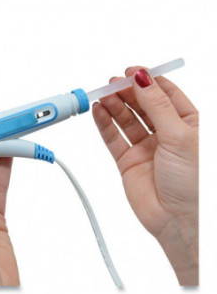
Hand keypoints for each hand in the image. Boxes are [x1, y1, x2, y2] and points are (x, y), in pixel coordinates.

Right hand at [92, 67, 197, 285]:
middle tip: (113, 84)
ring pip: (126, 120)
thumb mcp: (180, 135)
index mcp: (188, 124)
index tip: (133, 72)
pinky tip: (98, 112)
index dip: (148, 81)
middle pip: (142, 105)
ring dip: (114, 106)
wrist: (180, 221)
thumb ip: (157, 105)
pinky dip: (104, 124)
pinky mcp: (128, 162)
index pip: (165, 94)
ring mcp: (146, 148)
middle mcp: (166, 134)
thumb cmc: (195, 184)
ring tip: (102, 96)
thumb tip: (143, 79)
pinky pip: (114, 138)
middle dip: (127, 92)